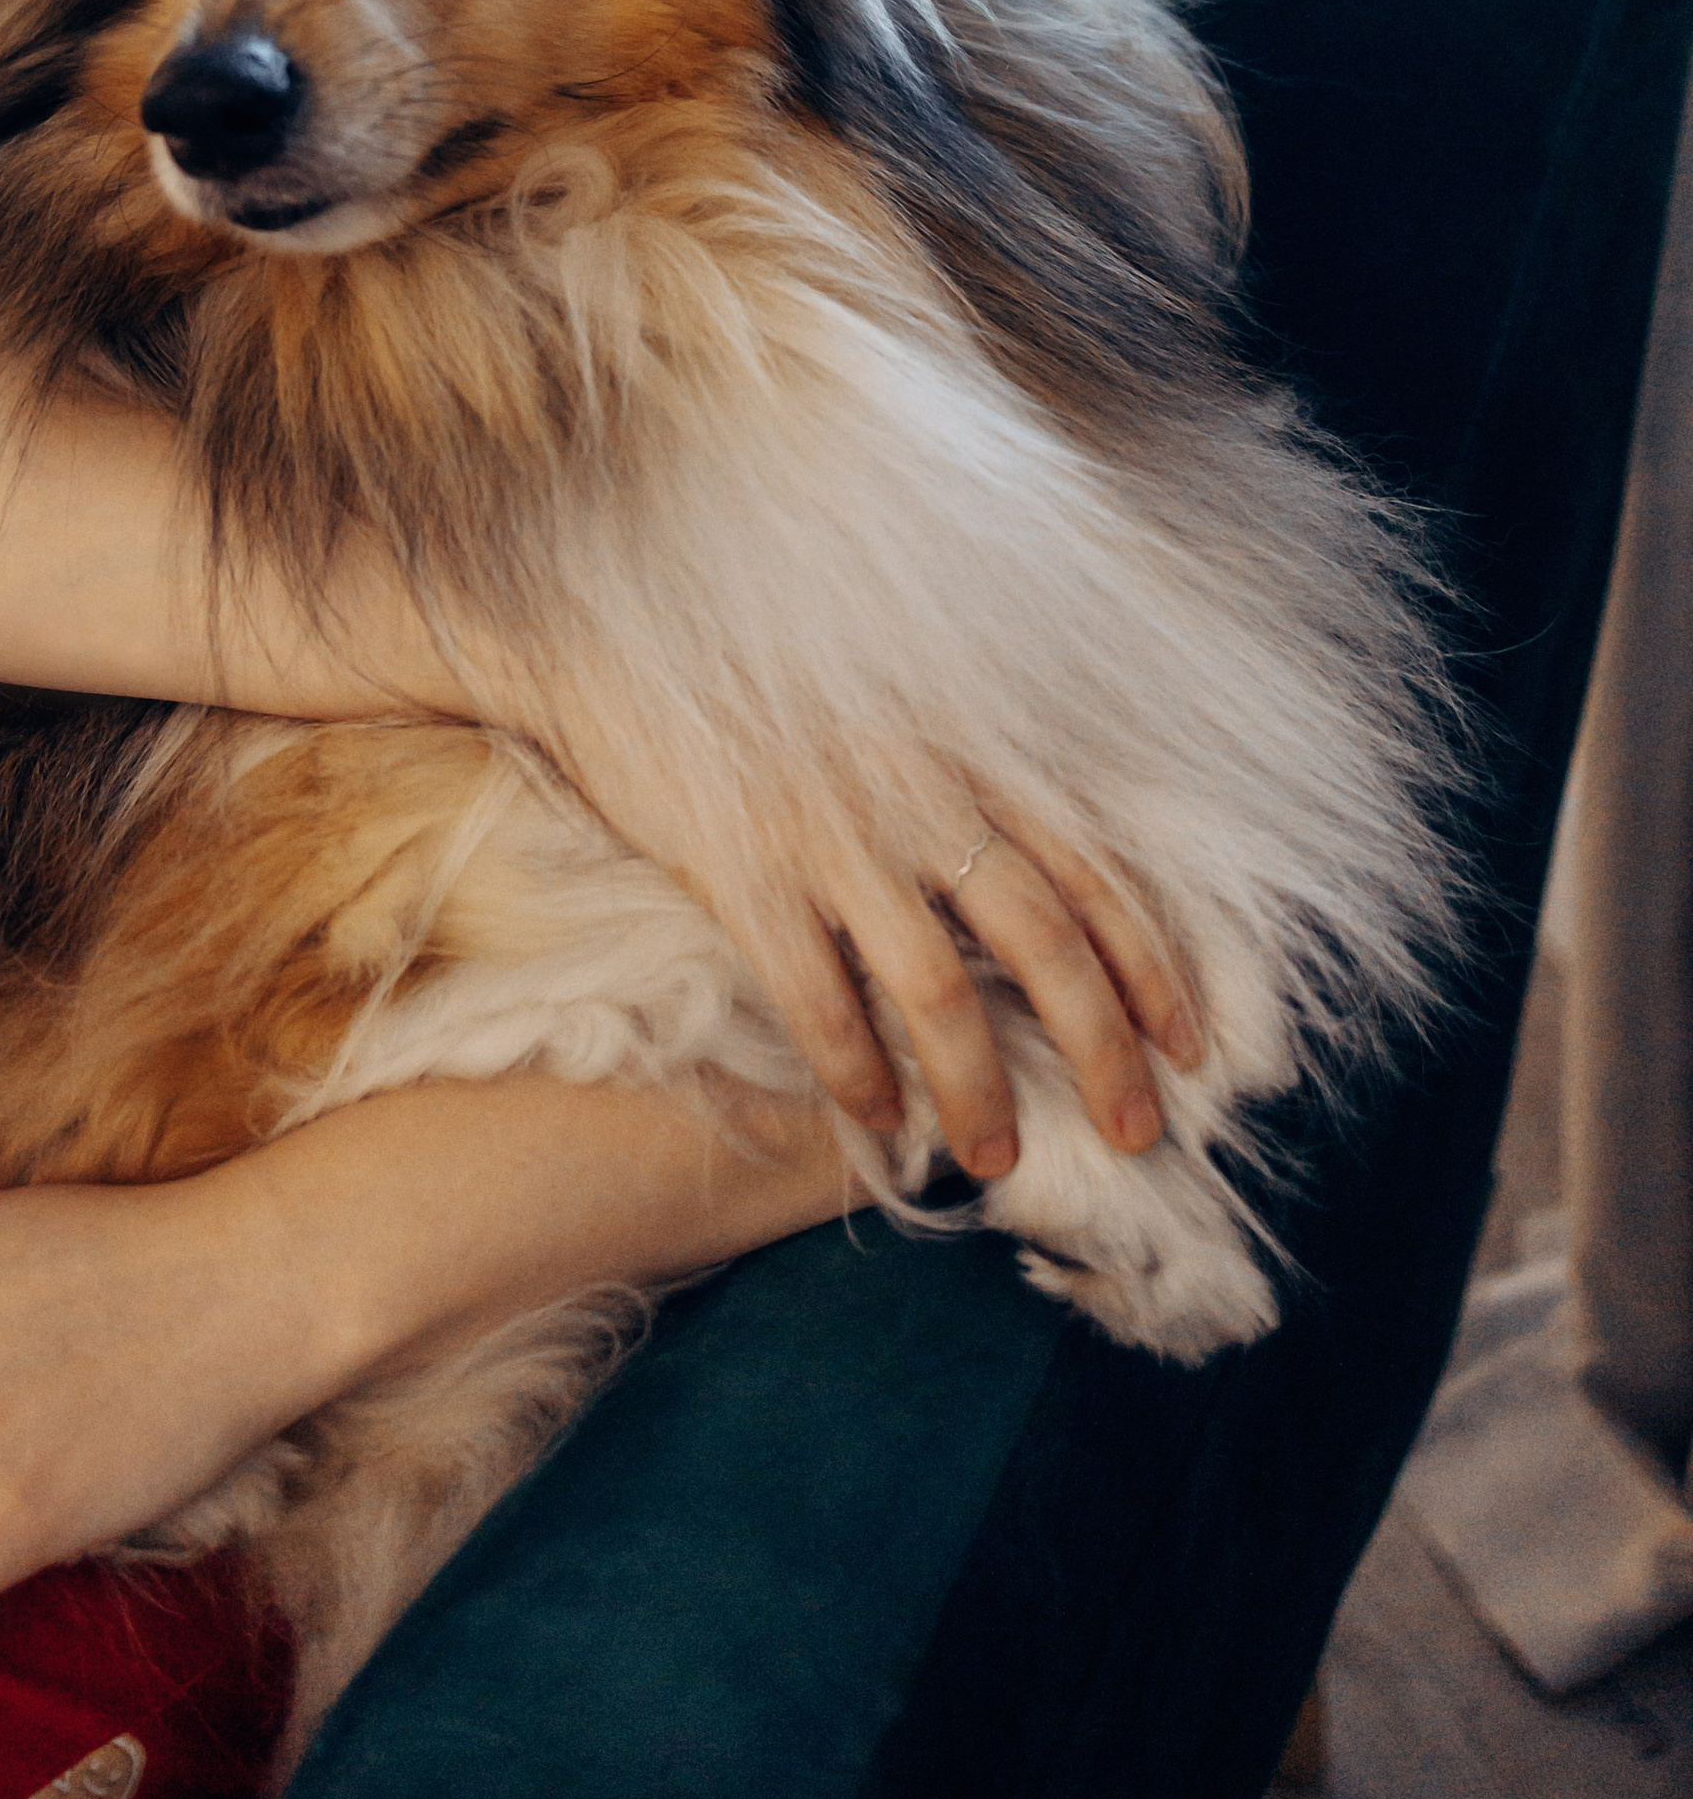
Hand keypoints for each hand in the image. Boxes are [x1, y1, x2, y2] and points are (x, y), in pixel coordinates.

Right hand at [521, 702, 1201, 1183]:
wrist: (608, 642)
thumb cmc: (756, 676)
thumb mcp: (887, 703)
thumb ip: (958, 776)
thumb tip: (1029, 880)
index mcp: (963, 752)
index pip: (1091, 868)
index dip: (1152, 962)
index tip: (1190, 1043)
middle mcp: (916, 794)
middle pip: (1043, 940)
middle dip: (1102, 1049)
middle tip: (1134, 1131)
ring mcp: (831, 834)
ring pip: (940, 989)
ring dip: (979, 1087)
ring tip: (996, 1157)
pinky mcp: (744, 870)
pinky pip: (818, 997)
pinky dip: (855, 1069)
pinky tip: (876, 1119)